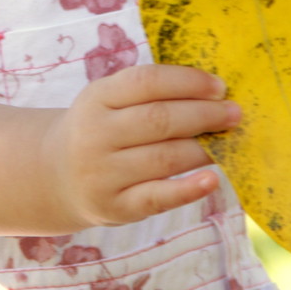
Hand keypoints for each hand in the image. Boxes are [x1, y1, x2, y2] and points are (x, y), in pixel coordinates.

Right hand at [41, 64, 240, 227]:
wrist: (55, 175)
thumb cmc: (100, 129)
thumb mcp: (108, 100)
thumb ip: (150, 93)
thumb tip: (213, 93)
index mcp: (97, 97)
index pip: (146, 82)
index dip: (187, 82)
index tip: (219, 86)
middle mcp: (95, 134)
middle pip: (158, 120)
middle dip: (204, 115)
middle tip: (234, 114)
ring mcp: (103, 173)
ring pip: (163, 158)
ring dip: (203, 148)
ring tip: (228, 142)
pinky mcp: (115, 207)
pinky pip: (157, 197)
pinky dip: (188, 189)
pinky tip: (212, 179)